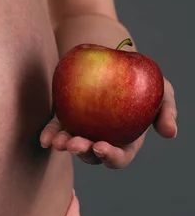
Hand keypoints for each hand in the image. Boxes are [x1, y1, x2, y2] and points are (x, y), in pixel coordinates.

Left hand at [39, 77, 176, 168]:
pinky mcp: (65, 119)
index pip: (118, 157)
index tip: (101, 147)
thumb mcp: (161, 91)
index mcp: (126, 141)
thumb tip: (170, 133)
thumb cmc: (142, 78)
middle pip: (91, 155)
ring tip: (59, 142)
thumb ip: (167, 111)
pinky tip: (45, 139)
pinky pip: (56, 130)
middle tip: (75, 144)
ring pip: (71, 145)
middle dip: (83, 152)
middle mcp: (102, 139)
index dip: (110, 157)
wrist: (114, 58)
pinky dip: (50, 136)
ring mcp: (82, 131)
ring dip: (64, 146)